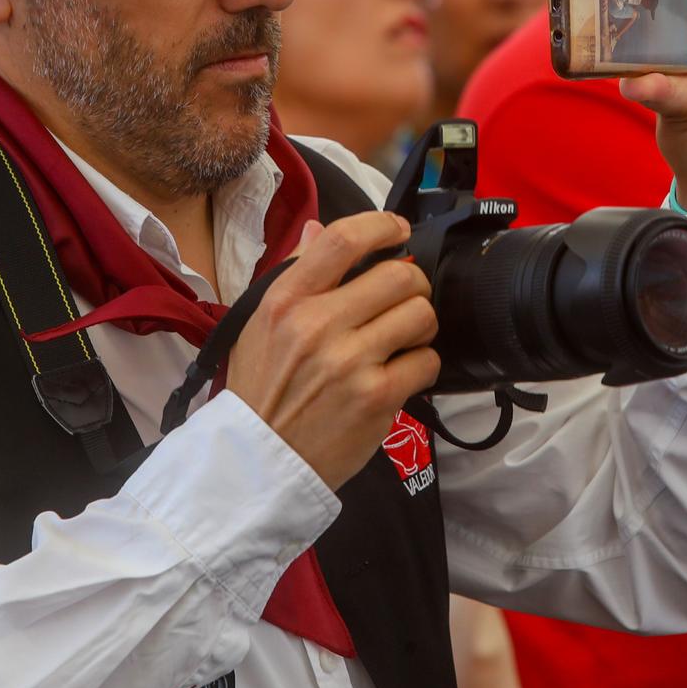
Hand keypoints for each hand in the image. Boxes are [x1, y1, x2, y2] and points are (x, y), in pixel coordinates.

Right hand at [226, 211, 439, 489]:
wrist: (259, 461)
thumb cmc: (261, 389)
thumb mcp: (258, 323)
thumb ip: (291, 274)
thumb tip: (317, 229)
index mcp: (286, 299)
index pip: (343, 239)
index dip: (381, 225)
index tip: (398, 230)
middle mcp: (317, 325)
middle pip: (399, 274)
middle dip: (413, 284)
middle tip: (404, 300)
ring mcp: (349, 362)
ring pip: (421, 314)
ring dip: (421, 325)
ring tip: (404, 338)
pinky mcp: (376, 397)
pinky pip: (427, 360)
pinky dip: (422, 364)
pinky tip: (401, 373)